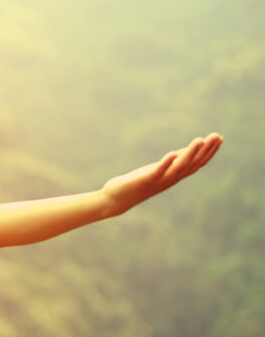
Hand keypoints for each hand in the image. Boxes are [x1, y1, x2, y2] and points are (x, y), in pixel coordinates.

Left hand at [101, 133, 223, 215]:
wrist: (116, 200)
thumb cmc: (137, 184)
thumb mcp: (158, 171)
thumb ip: (171, 163)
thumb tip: (184, 152)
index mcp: (174, 176)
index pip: (196, 163)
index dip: (209, 152)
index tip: (220, 139)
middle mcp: (170, 179)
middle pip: (192, 164)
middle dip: (205, 150)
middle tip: (217, 136)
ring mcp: (159, 180)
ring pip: (179, 167)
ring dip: (190, 153)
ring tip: (200, 140)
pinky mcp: (145, 180)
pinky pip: (158, 171)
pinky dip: (166, 163)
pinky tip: (173, 153)